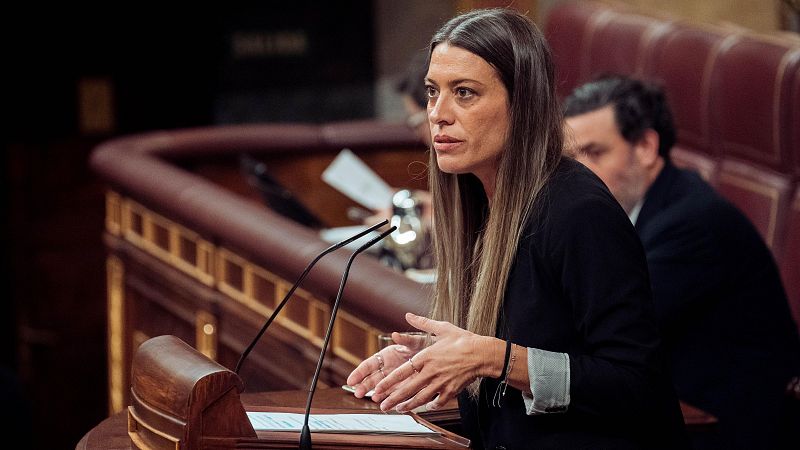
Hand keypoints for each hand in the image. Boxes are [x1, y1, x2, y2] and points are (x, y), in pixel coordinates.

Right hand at [346, 334, 423, 397]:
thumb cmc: (427, 346)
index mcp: (387, 355)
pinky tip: (385, 402)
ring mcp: (395, 378)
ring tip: (373, 399)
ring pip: (381, 387)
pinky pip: (393, 393)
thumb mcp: (417, 341)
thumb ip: (406, 340)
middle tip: (358, 393)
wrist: (440, 357)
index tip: (351, 380)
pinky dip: (389, 398)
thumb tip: (395, 335)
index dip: (359, 372)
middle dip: (364, 386)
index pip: (369, 364)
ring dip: (376, 393)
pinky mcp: (404, 386)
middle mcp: (389, 367)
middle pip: (373, 378)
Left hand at [371, 312, 490, 412]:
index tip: (378, 389)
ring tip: (399, 409)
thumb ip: (423, 323)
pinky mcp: (452, 391)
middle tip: (383, 406)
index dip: (388, 382)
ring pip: (421, 399)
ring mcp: (441, 383)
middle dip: (393, 399)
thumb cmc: (463, 339)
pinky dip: (431, 406)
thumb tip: (408, 315)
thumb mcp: (442, 328)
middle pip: (408, 389)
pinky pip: (438, 402)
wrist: (483, 353)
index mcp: (426, 357)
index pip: (402, 372)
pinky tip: (427, 407)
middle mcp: (431, 372)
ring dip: (408, 405)